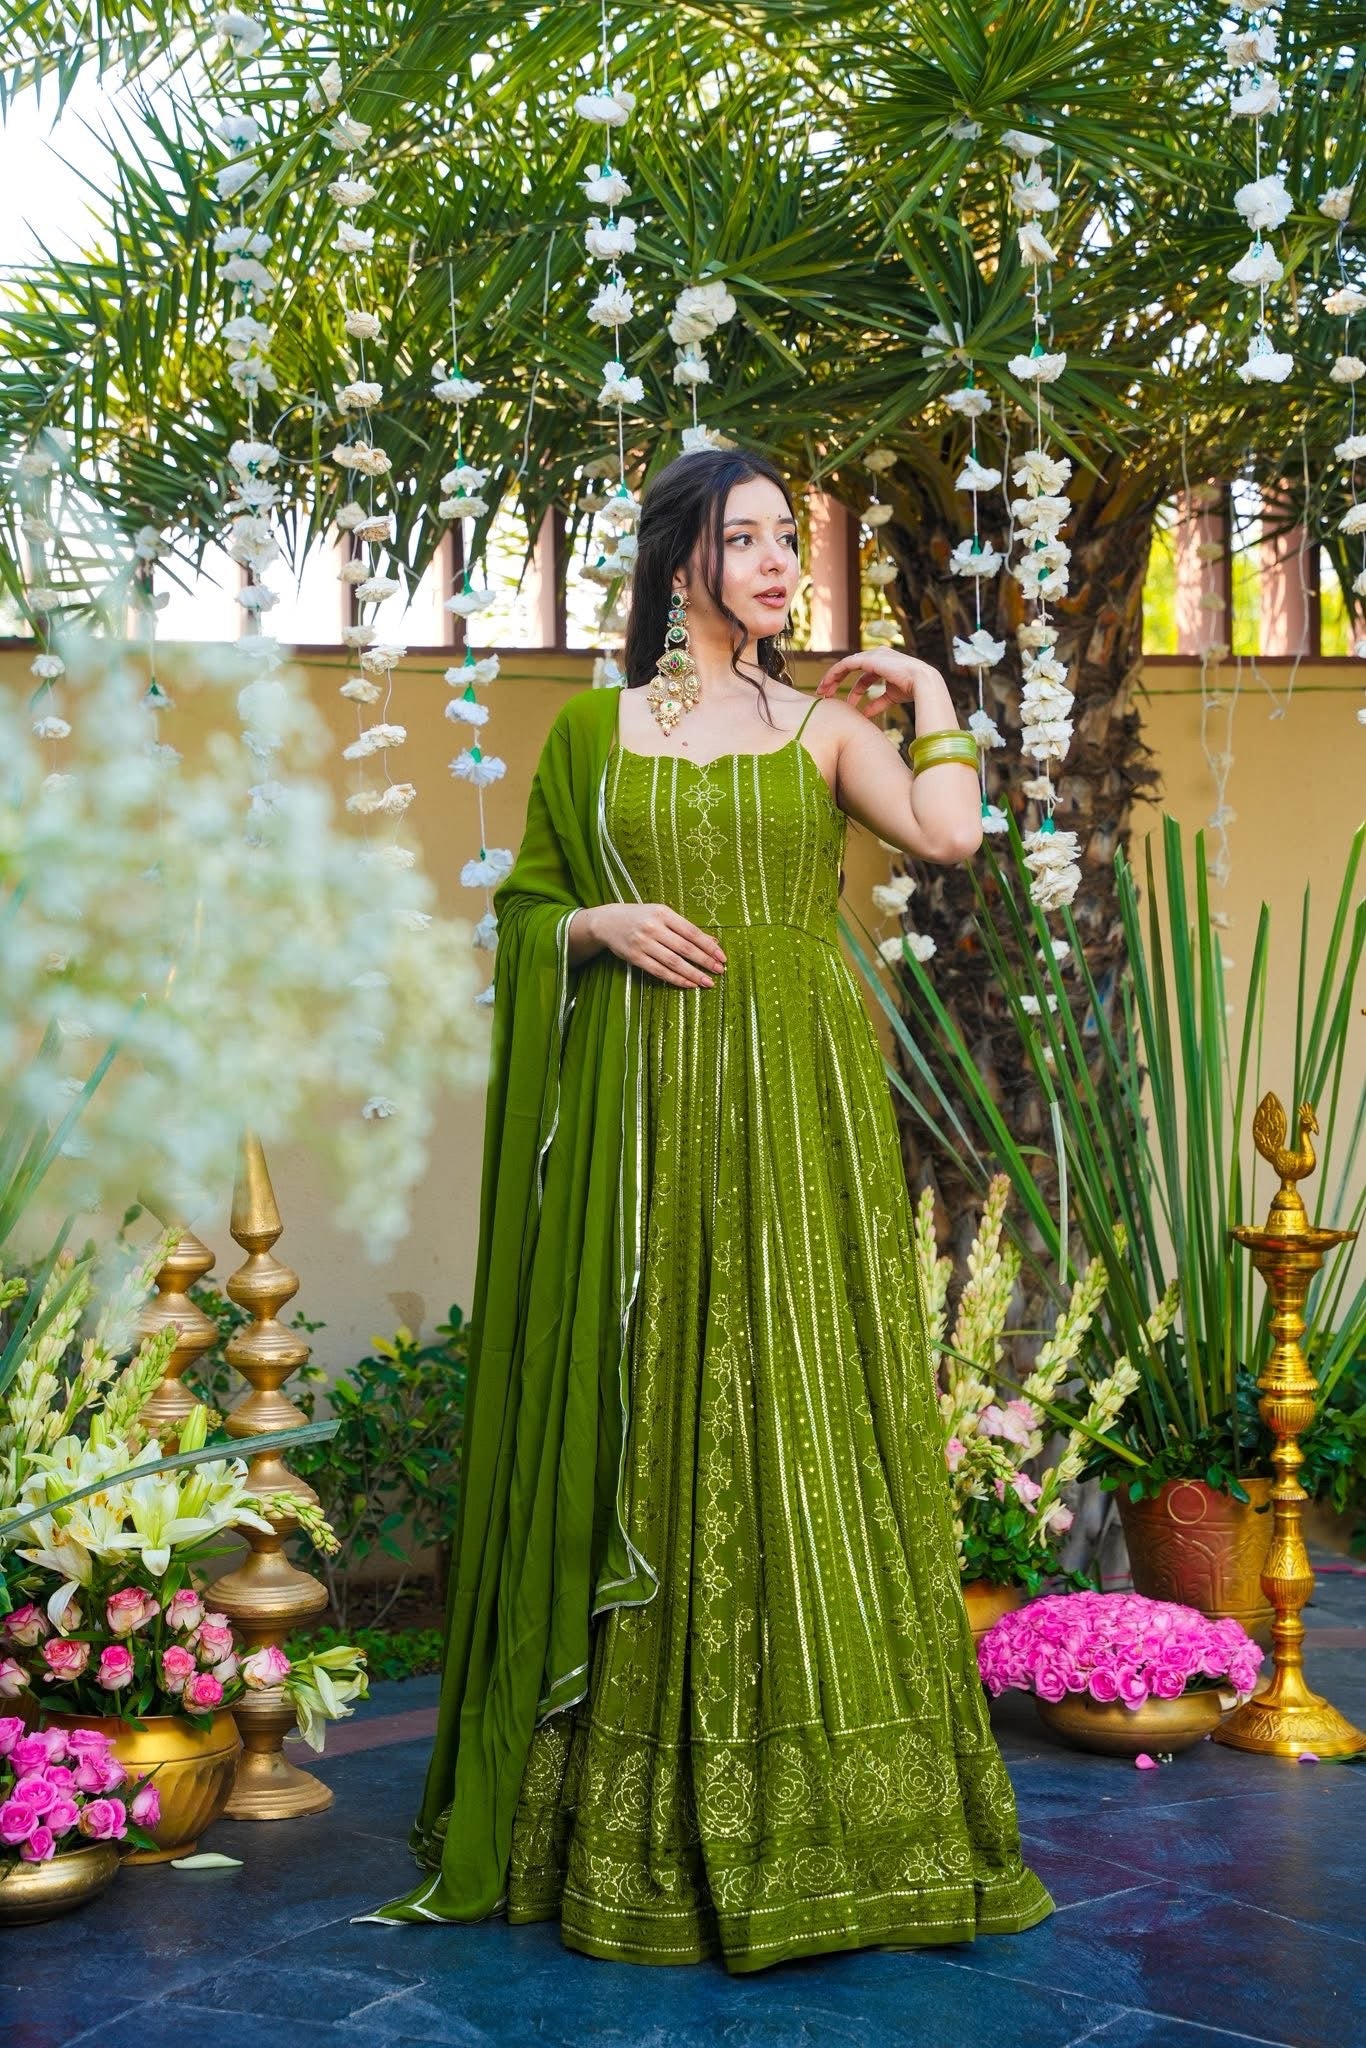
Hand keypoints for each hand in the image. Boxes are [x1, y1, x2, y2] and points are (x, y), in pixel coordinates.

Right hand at [587, 902, 726, 989]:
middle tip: (719, 971)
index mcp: (663, 913)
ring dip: (693, 974)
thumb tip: (712, 940)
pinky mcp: (635, 957)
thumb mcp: (661, 914)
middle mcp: (653, 927)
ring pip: (673, 962)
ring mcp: (643, 943)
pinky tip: (688, 984)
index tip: (722, 956)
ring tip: (707, 982)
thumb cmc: (640, 917)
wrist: (607, 922)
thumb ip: (684, 927)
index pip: (691, 932)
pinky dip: (676, 979)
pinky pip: (659, 971)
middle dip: (705, 961)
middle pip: (684, 948)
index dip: (708, 946)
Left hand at [817, 647, 946, 718]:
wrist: (922, 683)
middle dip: (837, 682)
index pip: (864, 676)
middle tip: (825, 695)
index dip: (853, 689)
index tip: (841, 702)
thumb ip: (877, 704)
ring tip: (823, 693)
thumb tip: (865, 714)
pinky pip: (845, 665)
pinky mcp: (868, 659)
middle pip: (852, 669)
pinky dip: (835, 674)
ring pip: (845, 666)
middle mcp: (878, 657)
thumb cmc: (912, 690)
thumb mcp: (891, 698)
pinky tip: (827, 684)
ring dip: (833, 679)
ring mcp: (873, 656)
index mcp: (885, 666)